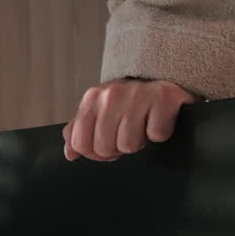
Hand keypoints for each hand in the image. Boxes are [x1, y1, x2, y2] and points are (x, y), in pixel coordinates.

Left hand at [62, 79, 197, 161]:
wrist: (161, 81)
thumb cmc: (128, 102)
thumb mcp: (98, 112)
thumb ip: (78, 131)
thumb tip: (70, 154)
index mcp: (92, 99)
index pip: (80, 144)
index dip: (95, 153)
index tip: (107, 144)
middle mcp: (111, 94)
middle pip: (104, 147)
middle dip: (118, 148)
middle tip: (127, 134)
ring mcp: (138, 94)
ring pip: (129, 145)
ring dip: (139, 142)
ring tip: (142, 126)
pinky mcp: (164, 98)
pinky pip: (157, 135)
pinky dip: (159, 133)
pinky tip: (156, 120)